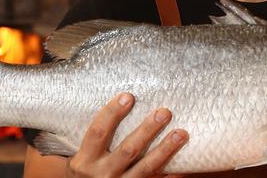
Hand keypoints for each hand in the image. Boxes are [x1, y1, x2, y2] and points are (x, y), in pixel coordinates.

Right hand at [66, 92, 187, 177]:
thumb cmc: (88, 168)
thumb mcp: (84, 155)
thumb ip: (99, 135)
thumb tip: (125, 99)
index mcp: (85, 159)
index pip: (98, 132)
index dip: (112, 113)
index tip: (128, 96)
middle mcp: (102, 174)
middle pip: (128, 150)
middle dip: (148, 130)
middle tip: (165, 112)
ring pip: (145, 168)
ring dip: (165, 150)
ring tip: (181, 134)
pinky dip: (168, 177)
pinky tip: (182, 167)